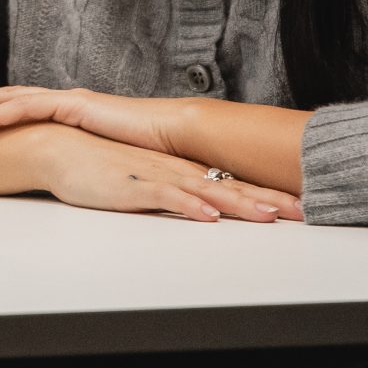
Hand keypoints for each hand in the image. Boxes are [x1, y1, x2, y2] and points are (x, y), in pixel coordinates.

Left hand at [0, 85, 191, 155]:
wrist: (174, 135)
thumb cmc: (143, 151)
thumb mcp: (97, 156)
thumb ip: (76, 158)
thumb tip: (59, 174)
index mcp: (65, 113)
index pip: (17, 108)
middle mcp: (61, 101)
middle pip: (3, 96)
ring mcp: (65, 100)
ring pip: (7, 97)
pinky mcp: (72, 105)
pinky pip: (25, 108)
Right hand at [24, 123, 296, 221]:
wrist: (64, 150)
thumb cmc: (101, 169)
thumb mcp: (147, 181)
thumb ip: (175, 191)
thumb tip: (203, 205)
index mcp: (182, 171)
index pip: (233, 182)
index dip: (267, 195)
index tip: (298, 207)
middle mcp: (177, 172)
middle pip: (230, 187)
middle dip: (268, 201)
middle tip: (303, 212)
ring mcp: (158, 177)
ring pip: (207, 191)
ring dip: (239, 204)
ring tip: (269, 217)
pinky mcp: (135, 186)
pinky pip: (168, 198)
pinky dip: (191, 207)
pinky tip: (210, 215)